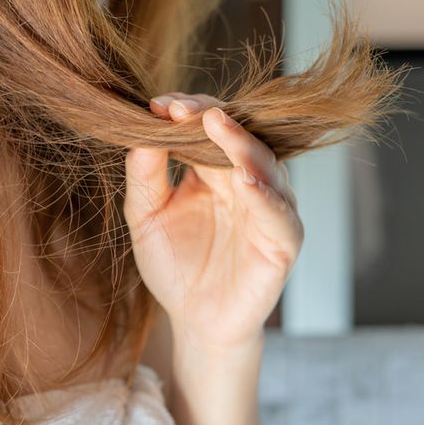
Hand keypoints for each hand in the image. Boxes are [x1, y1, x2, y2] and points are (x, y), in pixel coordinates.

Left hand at [122, 92, 303, 351]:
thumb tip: (141, 133)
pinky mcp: (282, 242)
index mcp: (214, 170)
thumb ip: (144, 176)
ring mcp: (268, 209)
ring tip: (217, 126)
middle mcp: (246, 182)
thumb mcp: (145, 216)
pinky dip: (265, 195)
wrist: (193, 320)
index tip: (160, 104)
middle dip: (212, 118)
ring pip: (264, 167)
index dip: (188, 112)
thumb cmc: (174, 265)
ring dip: (242, 145)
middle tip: (184, 108)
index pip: (209, 127)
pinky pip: (279, 214)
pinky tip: (246, 180)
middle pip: (238, 137)